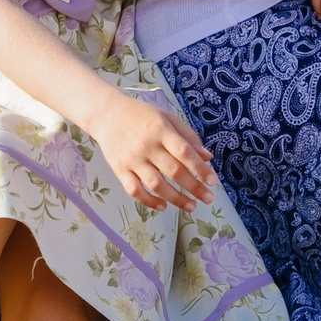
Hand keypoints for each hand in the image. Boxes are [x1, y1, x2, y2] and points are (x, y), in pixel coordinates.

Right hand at [85, 93, 216, 209]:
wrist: (107, 114)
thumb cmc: (142, 115)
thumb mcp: (167, 118)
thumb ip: (188, 137)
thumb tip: (208, 157)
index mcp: (161, 130)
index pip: (185, 152)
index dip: (200, 168)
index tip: (213, 181)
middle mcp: (147, 146)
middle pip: (174, 171)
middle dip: (194, 187)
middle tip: (209, 198)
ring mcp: (132, 159)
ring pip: (156, 185)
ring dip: (176, 198)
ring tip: (192, 206)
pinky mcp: (119, 170)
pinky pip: (135, 190)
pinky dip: (149, 201)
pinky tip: (163, 206)